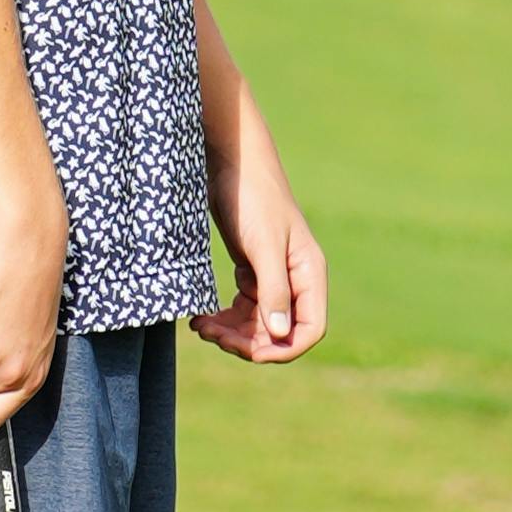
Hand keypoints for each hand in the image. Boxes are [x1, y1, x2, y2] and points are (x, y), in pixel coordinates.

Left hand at [196, 96, 325, 366]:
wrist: (230, 161)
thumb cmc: (252, 196)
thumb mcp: (262, 245)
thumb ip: (273, 290)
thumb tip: (279, 334)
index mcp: (309, 274)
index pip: (309, 330)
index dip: (282, 348)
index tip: (247, 351)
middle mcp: (296, 279)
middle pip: (279, 332)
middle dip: (247, 341)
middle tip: (212, 335)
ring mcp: (273, 276)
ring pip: (257, 324)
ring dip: (231, 332)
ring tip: (201, 326)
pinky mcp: (251, 270)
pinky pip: (242, 309)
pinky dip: (224, 318)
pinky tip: (201, 318)